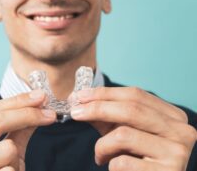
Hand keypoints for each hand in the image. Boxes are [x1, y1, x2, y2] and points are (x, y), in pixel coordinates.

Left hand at [70, 87, 196, 170]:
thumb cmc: (136, 158)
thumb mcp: (121, 132)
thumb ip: (106, 116)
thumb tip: (80, 99)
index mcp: (173, 116)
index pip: (135, 95)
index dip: (104, 93)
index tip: (80, 95)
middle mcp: (181, 131)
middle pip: (131, 109)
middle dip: (97, 108)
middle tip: (75, 112)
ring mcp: (177, 153)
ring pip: (124, 135)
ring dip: (102, 145)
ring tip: (99, 155)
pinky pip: (122, 162)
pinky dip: (109, 163)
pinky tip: (111, 167)